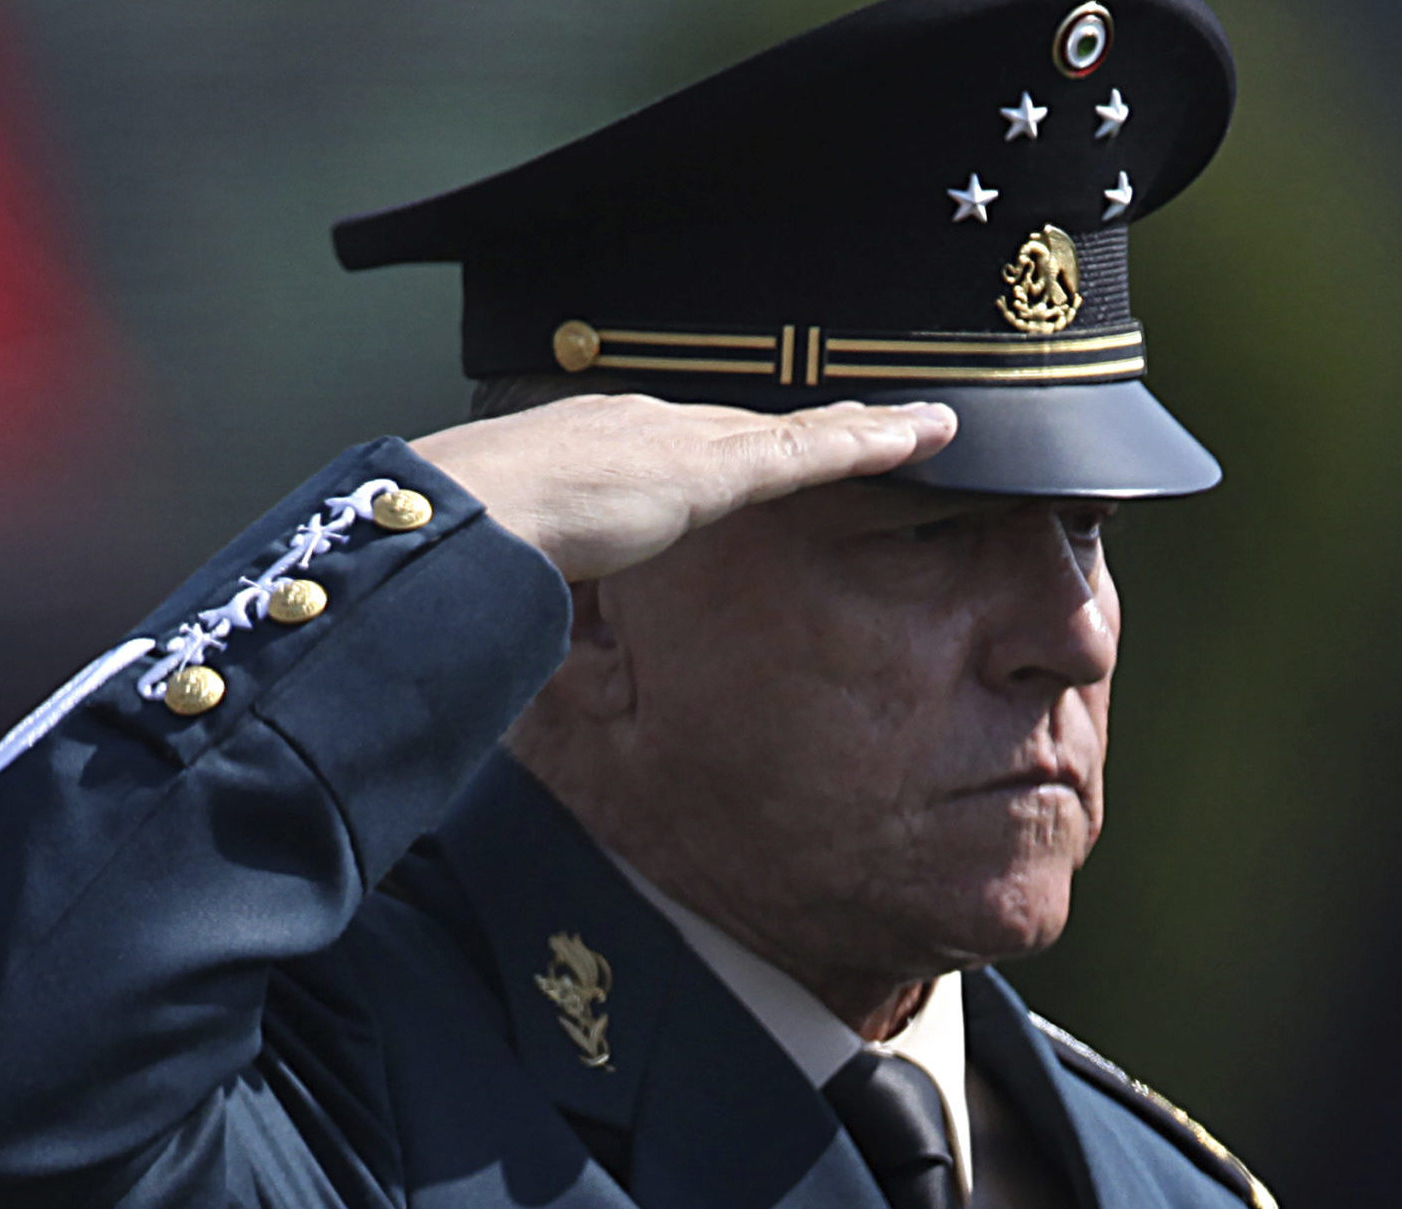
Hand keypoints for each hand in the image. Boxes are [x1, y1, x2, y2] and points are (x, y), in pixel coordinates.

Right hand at [409, 395, 955, 581]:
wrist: (473, 509)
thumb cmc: (477, 536)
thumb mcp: (521, 549)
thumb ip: (553, 563)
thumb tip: (547, 594)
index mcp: (599, 442)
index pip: (691, 440)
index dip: (741, 444)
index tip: (771, 447)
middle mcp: (650, 425)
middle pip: (754, 424)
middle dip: (817, 423)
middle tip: (879, 419)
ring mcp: (687, 440)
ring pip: (799, 430)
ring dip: (866, 427)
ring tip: (928, 425)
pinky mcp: (719, 466)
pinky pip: (812, 450)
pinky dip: (868, 443)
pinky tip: (918, 437)